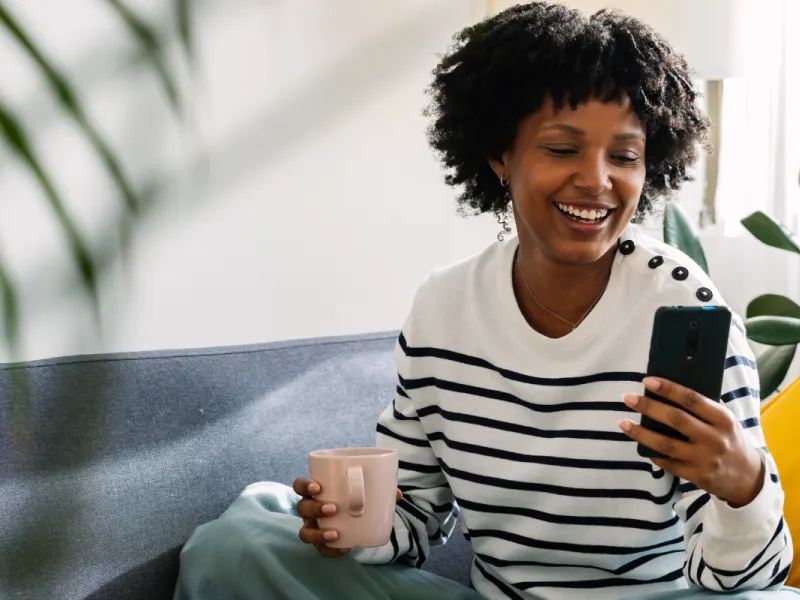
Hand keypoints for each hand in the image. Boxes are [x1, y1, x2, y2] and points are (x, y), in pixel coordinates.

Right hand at [293, 478, 402, 557]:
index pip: (300, 485)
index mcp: (316, 492)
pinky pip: (320, 550)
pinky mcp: (320, 543)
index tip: (318, 487)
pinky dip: (331, 550)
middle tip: (333, 509)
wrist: (357, 520)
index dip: (304, 485)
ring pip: (304, 532)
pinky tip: (345, 548)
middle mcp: (310, 510)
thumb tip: (397, 494)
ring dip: (318, 532)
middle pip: (302, 508)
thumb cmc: (356, 499)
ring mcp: (313, 527)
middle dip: (315, 508)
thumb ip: (380, 489)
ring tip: (335, 533)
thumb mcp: (366, 491)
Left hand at [618, 377, 763, 507]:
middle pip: (676, 420)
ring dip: (641, 433)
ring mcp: (705, 459)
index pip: (693, 399)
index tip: (647, 381)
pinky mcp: (697, 476)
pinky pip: (668, 463)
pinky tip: (640, 444)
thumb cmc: (730, 440)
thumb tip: (666, 391)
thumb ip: (703, 409)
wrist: (749, 478)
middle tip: (627, 398)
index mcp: (723, 419)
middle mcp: (714, 439)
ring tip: (622, 422)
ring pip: (666, 444)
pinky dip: (652, 453)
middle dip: (648, 407)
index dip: (669, 389)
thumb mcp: (725, 421)